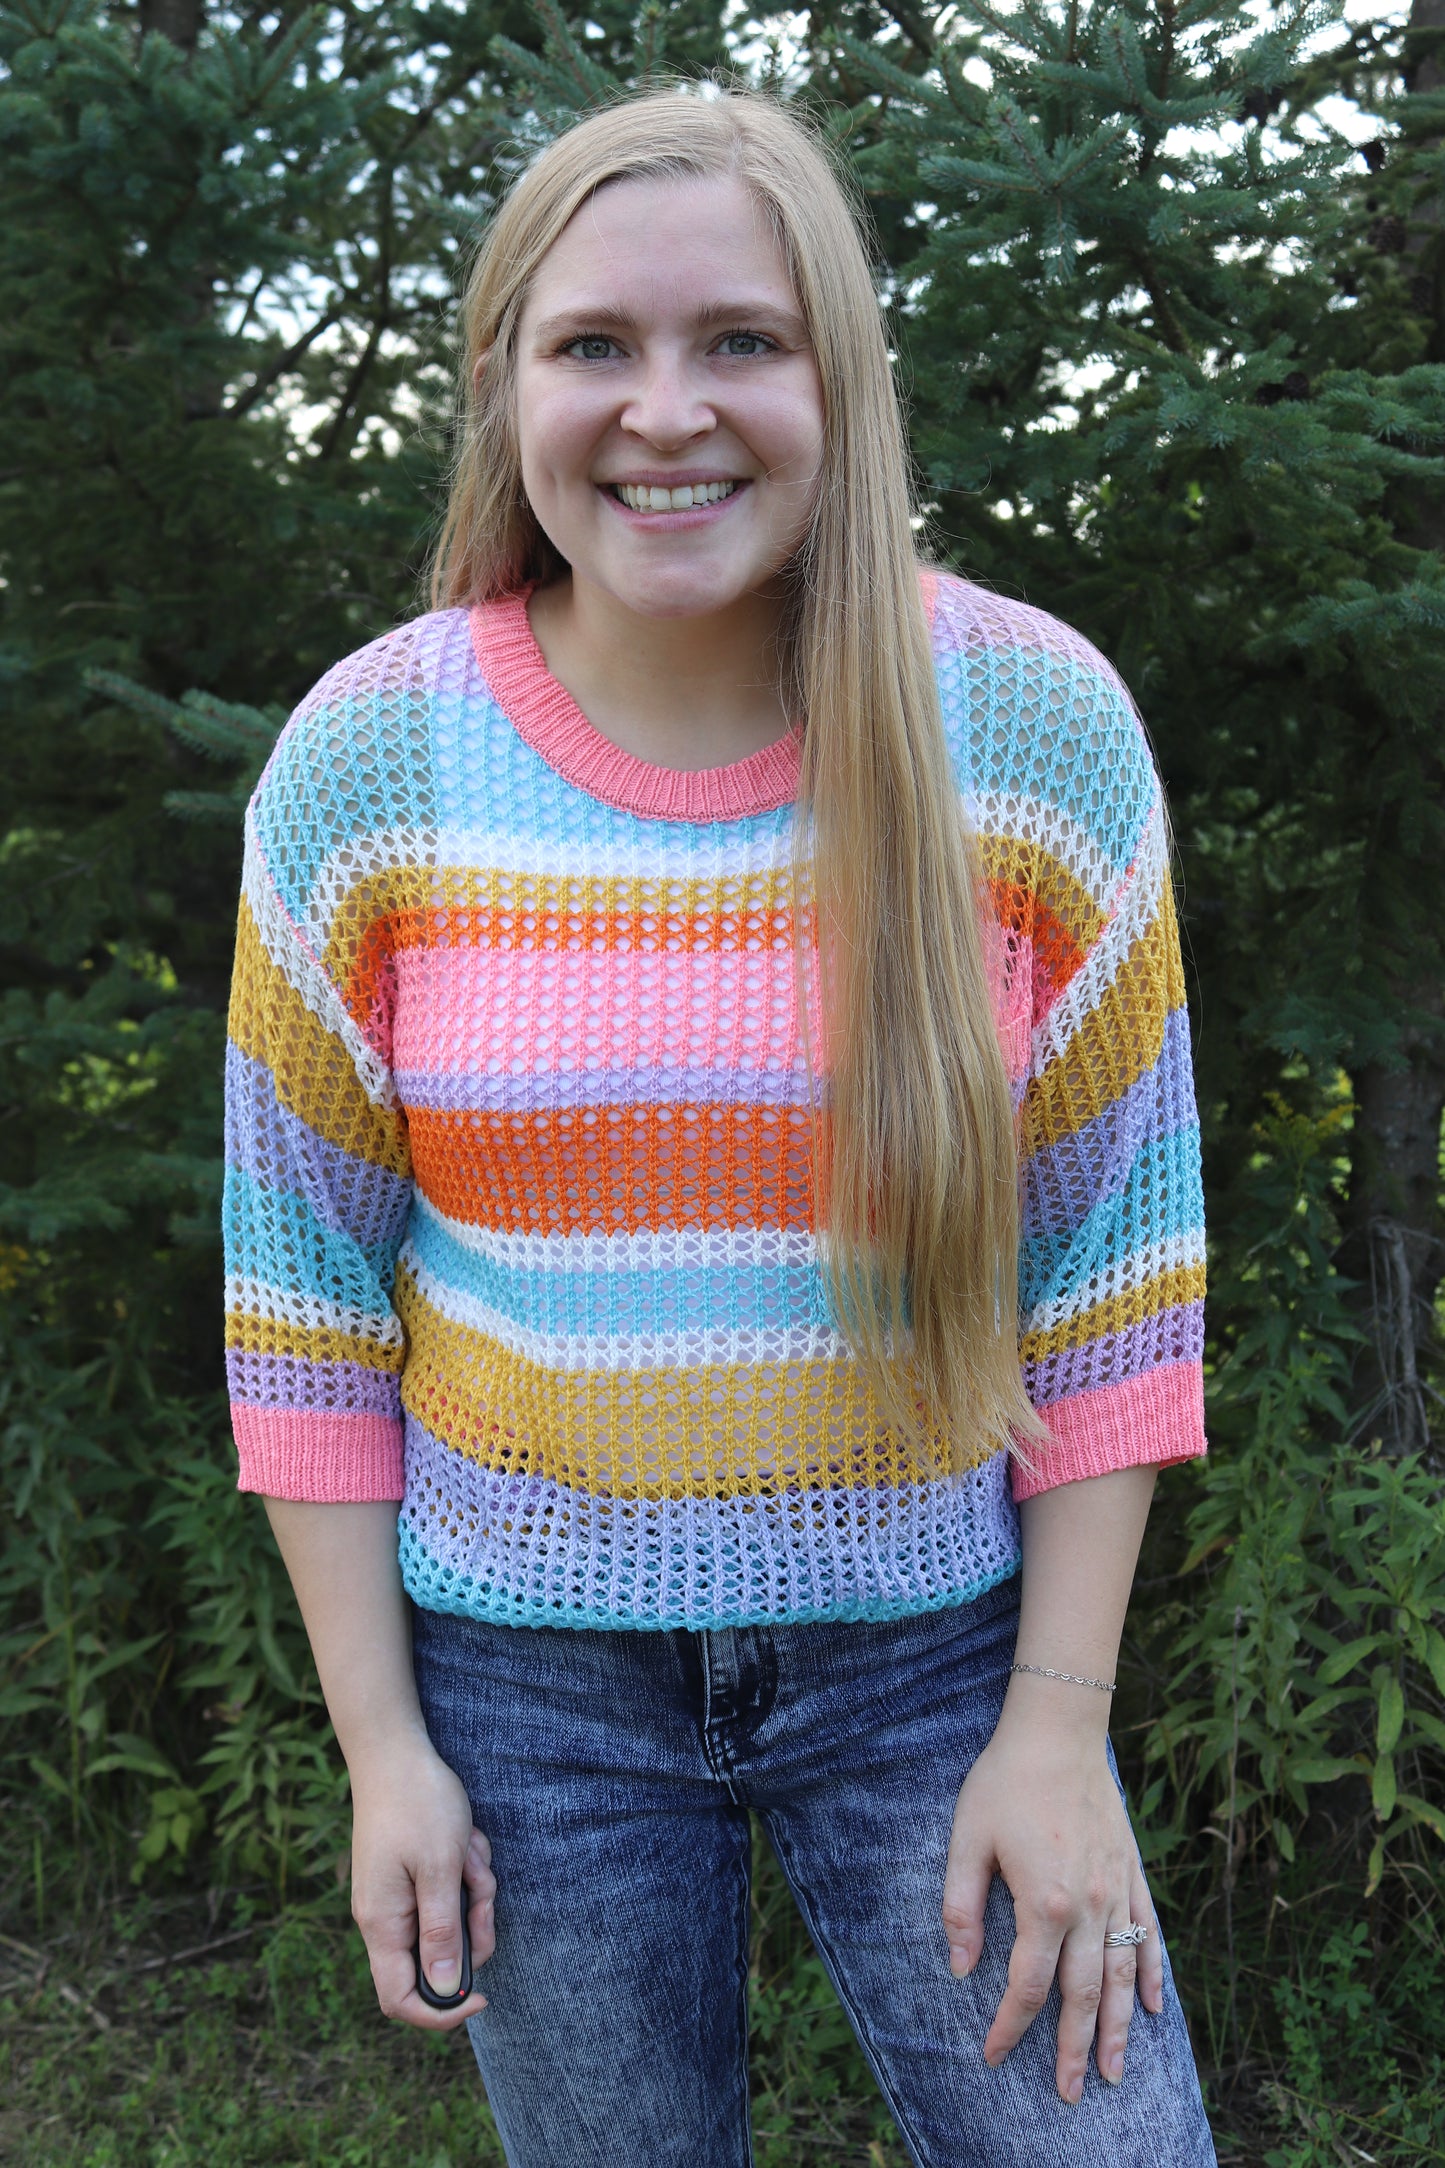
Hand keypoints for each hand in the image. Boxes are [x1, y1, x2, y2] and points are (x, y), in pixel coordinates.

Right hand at [349, 1731, 496, 2030]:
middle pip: (436, 1960)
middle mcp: (384, 1919)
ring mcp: (396, 1897)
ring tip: (470, 1849)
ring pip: (449, 1922)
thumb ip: (441, 1933)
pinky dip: (465, 1871)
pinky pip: (448, 1894)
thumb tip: (445, 1992)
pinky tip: (464, 1839)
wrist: (395, 1752)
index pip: (400, 2001)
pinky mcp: (410, 1878)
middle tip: (482, 1890)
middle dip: (471, 1930)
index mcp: (382, 1924)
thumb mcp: (440, 1867)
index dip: (441, 2012)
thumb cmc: (418, 1804)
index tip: (482, 1996)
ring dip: (472, 1892)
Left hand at [941, 1704, 1162, 2101]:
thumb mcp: (967, 1840)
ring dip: (1117, 2027)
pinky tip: (1151, 2008)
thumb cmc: (1005, 1781)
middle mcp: (1090, 1906)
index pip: (1029, 1985)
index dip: (1010, 2025)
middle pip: (1083, 1994)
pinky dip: (1151, 1974)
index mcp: (1045, 1902)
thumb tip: (961, 1968)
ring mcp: (1118, 1890)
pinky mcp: (1132, 1871)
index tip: (993, 2054)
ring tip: (1112, 2071)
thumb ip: (961, 1908)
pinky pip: (1149, 1934)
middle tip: (1069, 2094)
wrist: (1058, 1731)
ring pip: (1122, 1975)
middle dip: (1073, 2048)